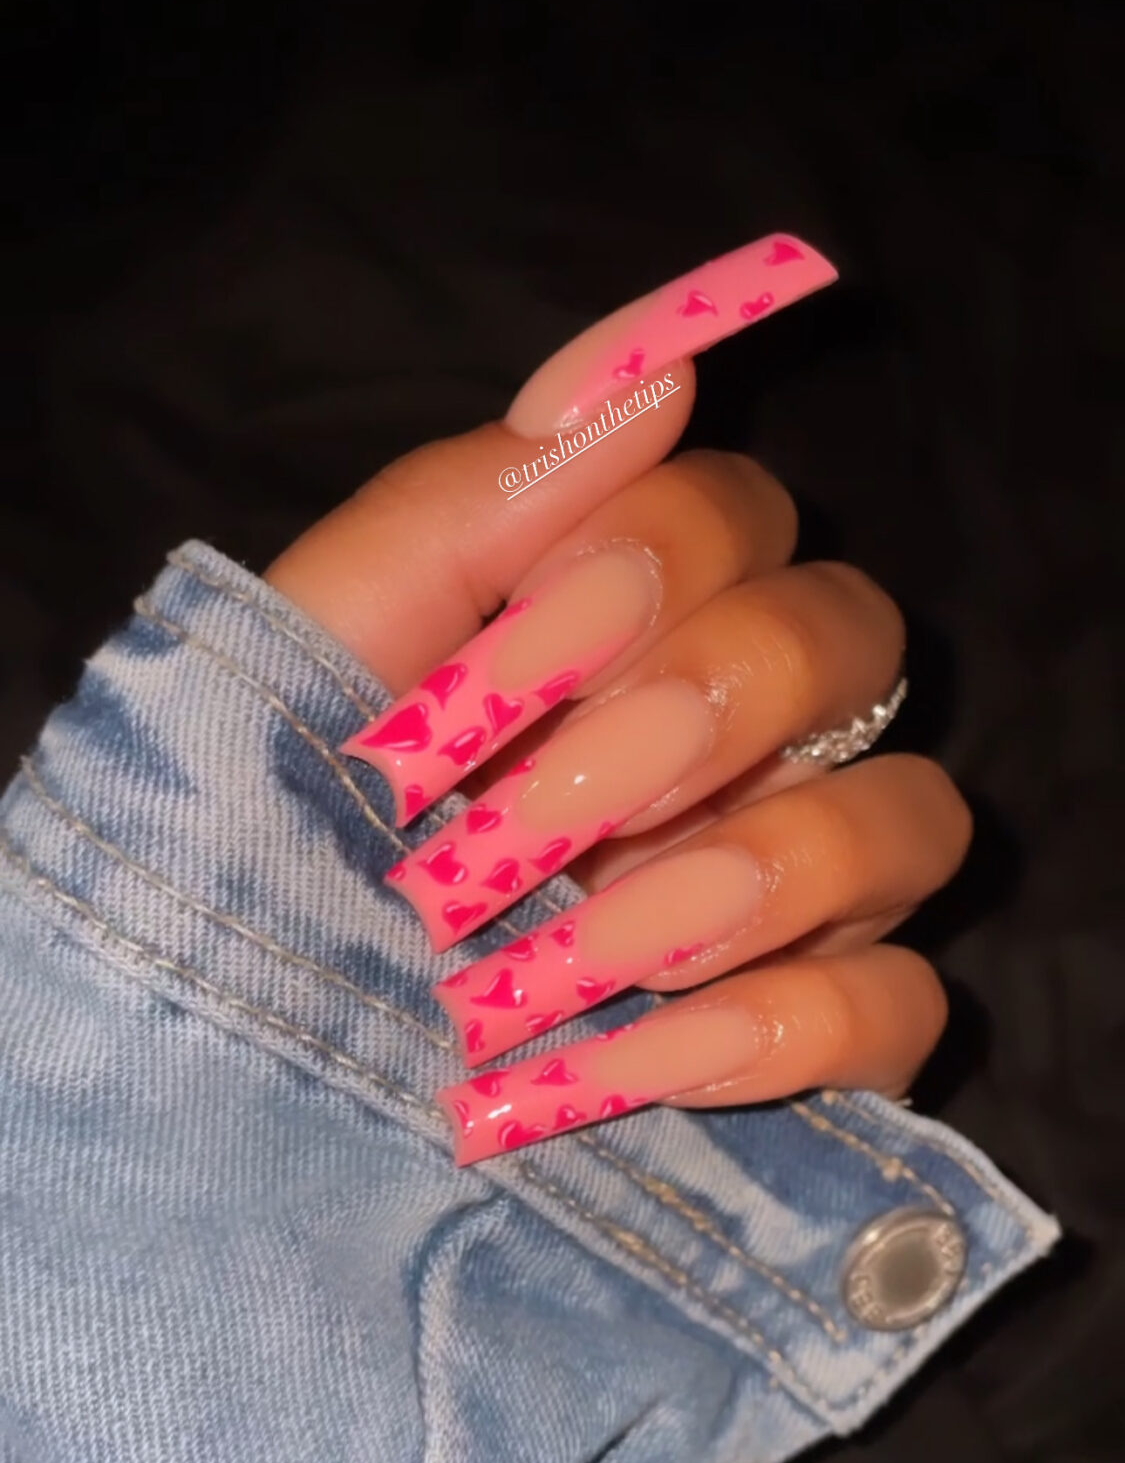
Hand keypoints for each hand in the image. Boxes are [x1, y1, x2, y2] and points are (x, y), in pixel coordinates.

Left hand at [267, 235, 968, 1161]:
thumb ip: (461, 513)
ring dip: (757, 869)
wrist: (226, 1094)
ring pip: (914, 817)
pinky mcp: (807, 1053)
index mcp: (608, 645)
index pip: (739, 515)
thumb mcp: (314, 671)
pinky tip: (637, 1060)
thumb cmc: (252, 863)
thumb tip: (650, 368)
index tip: (520, 651)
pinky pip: (903, 1008)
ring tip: (587, 945)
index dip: (663, 555)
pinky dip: (788, 1027)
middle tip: (546, 812)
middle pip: (854, 640)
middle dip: (707, 708)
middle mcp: (720, 754)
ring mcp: (780, 904)